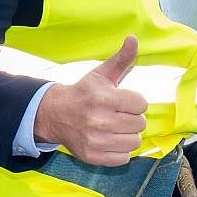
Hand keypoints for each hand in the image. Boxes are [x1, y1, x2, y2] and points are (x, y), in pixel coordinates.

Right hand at [32, 36, 147, 164]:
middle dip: (132, 118)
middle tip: (118, 115)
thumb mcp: (101, 74)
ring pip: (134, 142)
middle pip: (139, 124)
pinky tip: (110, 141)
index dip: (135, 102)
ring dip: (128, 135)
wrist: (55, 114)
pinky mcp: (92, 156)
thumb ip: (121, 59)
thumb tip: (133, 39)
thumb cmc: (83, 93)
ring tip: (115, 128)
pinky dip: (120, 151)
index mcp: (103, 99)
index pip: (141, 104)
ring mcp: (95, 140)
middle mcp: (99, 121)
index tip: (123, 102)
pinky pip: (123, 158)